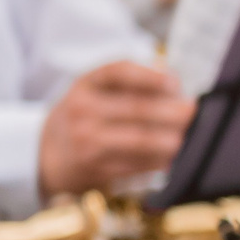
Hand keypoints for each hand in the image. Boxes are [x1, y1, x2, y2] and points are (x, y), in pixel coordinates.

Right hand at [39, 60, 193, 196]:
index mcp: (86, 83)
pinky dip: (159, 161)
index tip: (175, 82)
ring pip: (139, 140)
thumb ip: (131, 83)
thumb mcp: (95, 91)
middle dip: (172, 112)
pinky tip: (174, 157)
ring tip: (189, 137)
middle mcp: (82, 109)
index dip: (151, 76)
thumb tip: (176, 86)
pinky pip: (135, 165)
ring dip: (170, 139)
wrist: (46, 155)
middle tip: (194, 112)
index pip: (119, 71)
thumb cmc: (85, 116)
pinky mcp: (94, 168)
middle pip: (137, 108)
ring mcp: (86, 141)